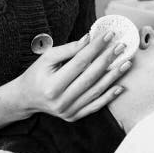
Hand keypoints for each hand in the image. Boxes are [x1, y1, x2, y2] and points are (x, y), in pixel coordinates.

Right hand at [13, 32, 130, 121]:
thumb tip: (90, 38)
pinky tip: (121, 86)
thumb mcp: (47, 58)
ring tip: (126, 63)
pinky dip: (109, 96)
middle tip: (122, 46)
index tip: (109, 35)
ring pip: (96, 91)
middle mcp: (60, 101)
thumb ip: (69, 49)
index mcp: (52, 85)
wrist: (27, 98)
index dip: (96, 48)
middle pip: (90, 76)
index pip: (80, 62)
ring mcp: (68, 111)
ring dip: (114, 77)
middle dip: (108, 60)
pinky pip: (95, 106)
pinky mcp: (74, 116)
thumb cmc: (38, 74)